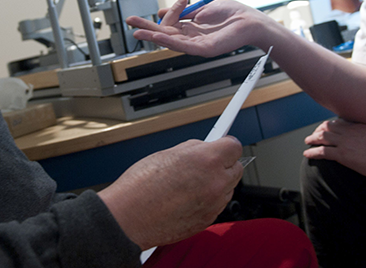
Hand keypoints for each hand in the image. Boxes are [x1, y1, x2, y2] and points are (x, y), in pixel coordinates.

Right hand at [97, 137, 244, 249]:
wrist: (128, 218)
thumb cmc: (141, 186)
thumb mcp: (168, 153)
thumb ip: (194, 149)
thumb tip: (205, 148)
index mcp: (207, 160)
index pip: (234, 146)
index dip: (225, 144)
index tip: (221, 144)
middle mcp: (216, 183)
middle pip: (237, 168)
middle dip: (224, 164)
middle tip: (205, 164)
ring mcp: (214, 205)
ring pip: (228, 188)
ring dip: (217, 183)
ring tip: (190, 184)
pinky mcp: (208, 221)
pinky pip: (217, 205)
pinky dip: (208, 200)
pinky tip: (187, 198)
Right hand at [126, 0, 273, 56]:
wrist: (252, 21)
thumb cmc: (234, 14)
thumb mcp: (203, 8)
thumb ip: (183, 11)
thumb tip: (162, 10)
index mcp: (192, 28)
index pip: (170, 24)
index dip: (164, 15)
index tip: (166, 4)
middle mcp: (193, 38)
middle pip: (165, 34)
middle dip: (147, 27)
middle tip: (130, 22)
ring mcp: (198, 45)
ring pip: (171, 41)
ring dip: (153, 35)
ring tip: (138, 31)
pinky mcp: (205, 50)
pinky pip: (184, 46)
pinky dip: (170, 40)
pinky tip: (158, 36)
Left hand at [303, 119, 365, 185]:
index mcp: (361, 124)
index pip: (341, 121)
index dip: (331, 124)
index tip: (327, 127)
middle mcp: (350, 131)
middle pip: (329, 127)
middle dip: (319, 130)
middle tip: (314, 135)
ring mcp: (345, 142)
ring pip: (322, 137)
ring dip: (313, 139)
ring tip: (308, 142)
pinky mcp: (343, 155)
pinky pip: (322, 152)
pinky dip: (312, 152)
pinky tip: (307, 154)